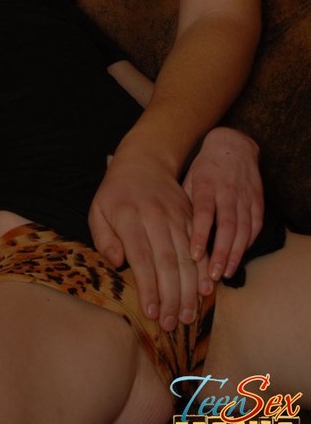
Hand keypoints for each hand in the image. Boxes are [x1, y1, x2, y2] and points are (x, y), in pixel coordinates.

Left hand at [89, 143, 208, 331]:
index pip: (141, 257)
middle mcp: (156, 217)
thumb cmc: (115, 194)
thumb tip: (116, 261)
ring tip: (190, 316)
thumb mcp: (98, 210)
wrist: (144, 162)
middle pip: (167, 261)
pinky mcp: (191, 216)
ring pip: (187, 257)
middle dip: (172, 297)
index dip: (148, 288)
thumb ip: (103, 237)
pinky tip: (206, 290)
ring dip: (190, 289)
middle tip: (173, 324)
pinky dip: (205, 269)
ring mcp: (177, 216)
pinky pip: (201, 245)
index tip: (152, 313)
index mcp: (129, 216)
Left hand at [183, 126, 262, 283]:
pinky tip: (238, 259)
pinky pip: (255, 226)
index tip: (195, 256)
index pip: (204, 213)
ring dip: (235, 254)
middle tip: (212, 277)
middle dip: (220, 253)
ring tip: (225, 274)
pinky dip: (248, 244)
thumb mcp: (186, 178)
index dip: (200, 235)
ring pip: (243, 229)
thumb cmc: (205, 168)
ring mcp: (245, 197)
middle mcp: (227, 191)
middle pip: (226, 225)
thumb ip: (184, 202)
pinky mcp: (257, 201)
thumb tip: (166, 231)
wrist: (232, 146)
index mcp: (206, 184)